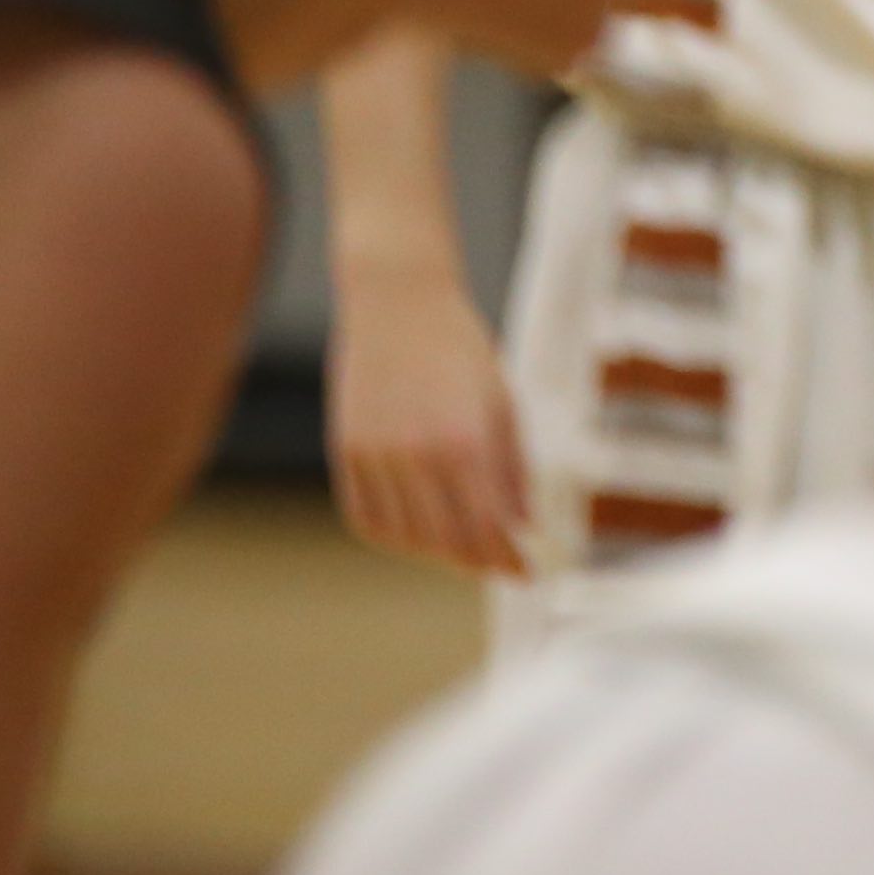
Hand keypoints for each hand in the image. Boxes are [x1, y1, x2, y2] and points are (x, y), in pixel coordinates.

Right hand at [325, 260, 528, 578]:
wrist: (397, 301)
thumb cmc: (461, 348)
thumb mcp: (501, 401)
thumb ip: (512, 468)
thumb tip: (524, 527)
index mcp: (464, 439)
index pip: (487, 526)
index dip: (507, 558)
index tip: (527, 573)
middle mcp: (416, 453)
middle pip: (446, 541)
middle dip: (477, 561)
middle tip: (499, 564)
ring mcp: (374, 454)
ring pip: (404, 536)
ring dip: (435, 553)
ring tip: (462, 547)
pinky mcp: (345, 450)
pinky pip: (366, 517)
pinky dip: (393, 535)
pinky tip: (418, 531)